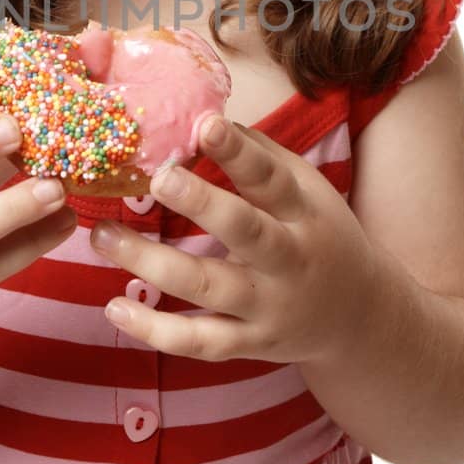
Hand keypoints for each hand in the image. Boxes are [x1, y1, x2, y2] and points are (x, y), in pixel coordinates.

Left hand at [92, 118, 377, 365]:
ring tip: (103, 236)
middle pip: (245, 232)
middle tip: (157, 178)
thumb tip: (204, 118)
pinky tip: (115, 307)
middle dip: (202, 205)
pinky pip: (198, 342)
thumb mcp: (308, 190)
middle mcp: (289, 260)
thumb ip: (261, 157)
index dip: (239, 152)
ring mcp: (268, 307)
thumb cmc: (320, 235)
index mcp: (304, 213)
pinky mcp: (249, 345)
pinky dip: (154, 330)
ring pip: (208, 288)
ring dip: (151, 262)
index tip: (205, 124)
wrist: (361, 317)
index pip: (271, 178)